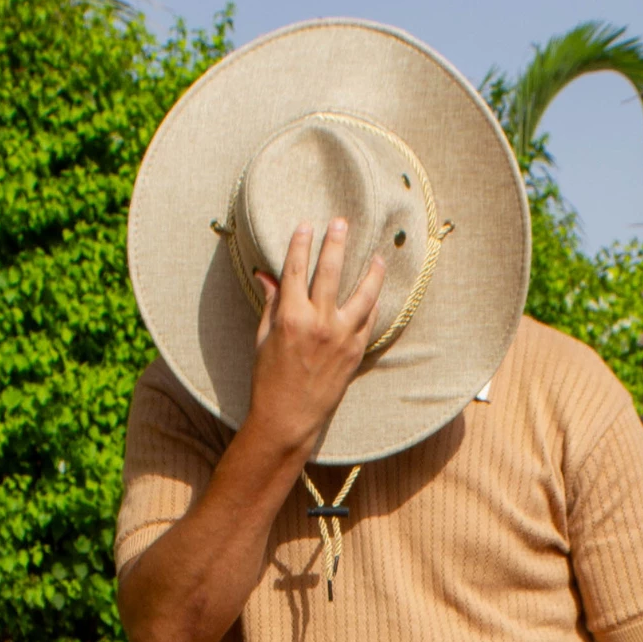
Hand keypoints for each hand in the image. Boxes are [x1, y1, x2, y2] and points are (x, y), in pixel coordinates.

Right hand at [246, 219, 385, 457]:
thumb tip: (266, 275)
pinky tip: (377, 292)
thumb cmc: (269, 380)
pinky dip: (373, 304)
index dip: (301, 243)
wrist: (289, 418)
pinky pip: (368, 320)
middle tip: (342, 223)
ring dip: (372, 273)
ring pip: (363, 295)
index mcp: (290, 317)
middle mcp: (319, 323)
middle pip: (331, 272)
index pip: (297, 269)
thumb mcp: (263, 338)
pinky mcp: (355, 352)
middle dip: (337, 243)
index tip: (307, 225)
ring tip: (379, 257)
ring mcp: (341, 338)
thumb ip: (271, 303)